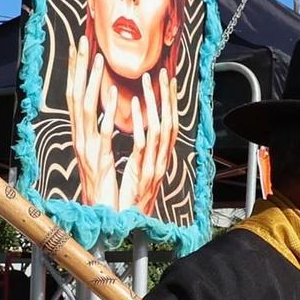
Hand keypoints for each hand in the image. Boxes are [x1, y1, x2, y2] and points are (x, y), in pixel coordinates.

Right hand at [62, 36, 118, 207]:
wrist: (101, 216)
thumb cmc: (103, 187)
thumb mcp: (101, 155)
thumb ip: (101, 133)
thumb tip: (104, 113)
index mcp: (82, 135)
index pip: (76, 96)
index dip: (76, 71)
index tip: (80, 47)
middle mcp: (80, 138)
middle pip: (75, 96)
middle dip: (78, 68)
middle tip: (82, 41)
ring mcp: (86, 149)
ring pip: (85, 110)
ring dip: (91, 83)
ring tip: (97, 60)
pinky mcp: (98, 162)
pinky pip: (101, 137)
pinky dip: (103, 118)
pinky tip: (110, 100)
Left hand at [121, 68, 177, 214]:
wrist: (129, 226)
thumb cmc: (132, 199)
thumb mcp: (139, 171)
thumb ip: (143, 152)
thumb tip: (141, 130)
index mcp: (161, 158)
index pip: (170, 124)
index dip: (169, 102)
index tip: (166, 80)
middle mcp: (161, 160)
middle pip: (170, 122)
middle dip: (166, 97)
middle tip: (161, 73)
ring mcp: (154, 167)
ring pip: (159, 130)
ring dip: (155, 104)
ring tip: (148, 83)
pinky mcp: (142, 175)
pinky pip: (143, 147)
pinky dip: (142, 127)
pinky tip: (138, 111)